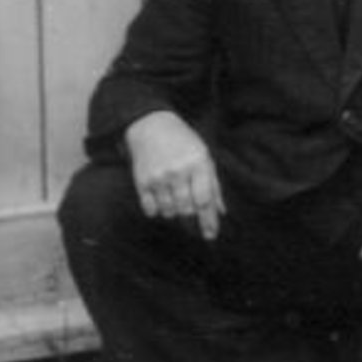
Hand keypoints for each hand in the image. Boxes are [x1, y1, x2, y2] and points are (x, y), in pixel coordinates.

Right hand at [125, 111, 224, 239]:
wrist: (152, 126)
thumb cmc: (184, 144)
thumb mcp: (205, 158)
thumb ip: (213, 185)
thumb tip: (221, 212)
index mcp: (199, 163)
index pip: (205, 200)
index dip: (208, 221)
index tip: (211, 235)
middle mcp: (178, 171)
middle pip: (186, 209)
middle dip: (190, 216)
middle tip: (190, 211)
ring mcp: (158, 176)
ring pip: (169, 211)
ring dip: (174, 212)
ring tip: (175, 198)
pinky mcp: (141, 181)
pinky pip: (150, 209)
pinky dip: (157, 211)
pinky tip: (160, 199)